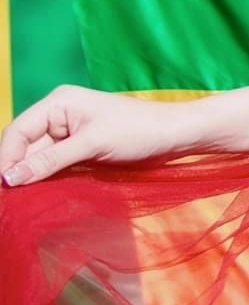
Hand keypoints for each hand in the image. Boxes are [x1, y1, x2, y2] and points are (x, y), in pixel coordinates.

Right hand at [2, 87, 192, 185]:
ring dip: (31, 178)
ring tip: (22, 201)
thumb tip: (10, 177)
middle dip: (16, 171)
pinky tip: (42, 195)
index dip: (5, 159)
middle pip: (23, 147)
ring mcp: (69, 134)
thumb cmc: (140, 130)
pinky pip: (54, 166)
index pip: (17, 131)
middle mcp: (59, 115)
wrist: (176, 136)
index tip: (3, 187)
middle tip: (11, 200)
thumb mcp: (92, 144)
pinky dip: (48, 180)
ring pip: (37, 160)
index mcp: (58, 103)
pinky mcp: (81, 150)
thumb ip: (50, 160)